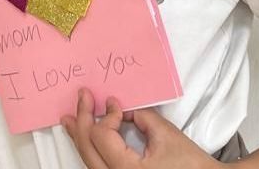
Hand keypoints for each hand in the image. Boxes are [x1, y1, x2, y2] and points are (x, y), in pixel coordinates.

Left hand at [62, 89, 219, 168]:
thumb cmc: (189, 164)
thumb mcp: (165, 133)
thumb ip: (140, 117)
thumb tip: (121, 110)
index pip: (102, 136)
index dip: (107, 115)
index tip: (115, 103)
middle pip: (88, 149)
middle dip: (82, 119)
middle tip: (82, 96)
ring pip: (88, 160)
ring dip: (78, 135)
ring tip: (70, 118)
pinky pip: (96, 166)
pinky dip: (89, 148)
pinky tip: (83, 136)